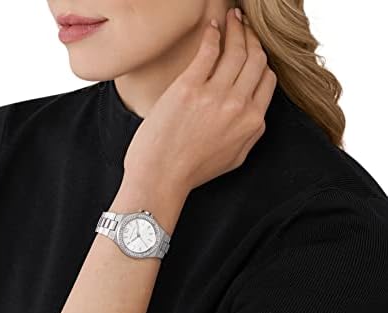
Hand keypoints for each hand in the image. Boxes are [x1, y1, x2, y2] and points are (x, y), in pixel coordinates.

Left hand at [123, 8, 276, 194]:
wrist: (160, 178)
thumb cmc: (191, 171)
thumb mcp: (233, 159)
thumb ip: (250, 135)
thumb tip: (256, 114)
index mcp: (252, 122)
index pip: (267, 80)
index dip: (262, 61)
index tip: (254, 51)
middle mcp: (239, 106)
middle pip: (256, 60)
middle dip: (254, 38)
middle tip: (246, 26)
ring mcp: (215, 95)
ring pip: (236, 51)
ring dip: (238, 29)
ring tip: (233, 18)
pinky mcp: (189, 87)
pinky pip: (208, 51)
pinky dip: (213, 34)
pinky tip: (213, 27)